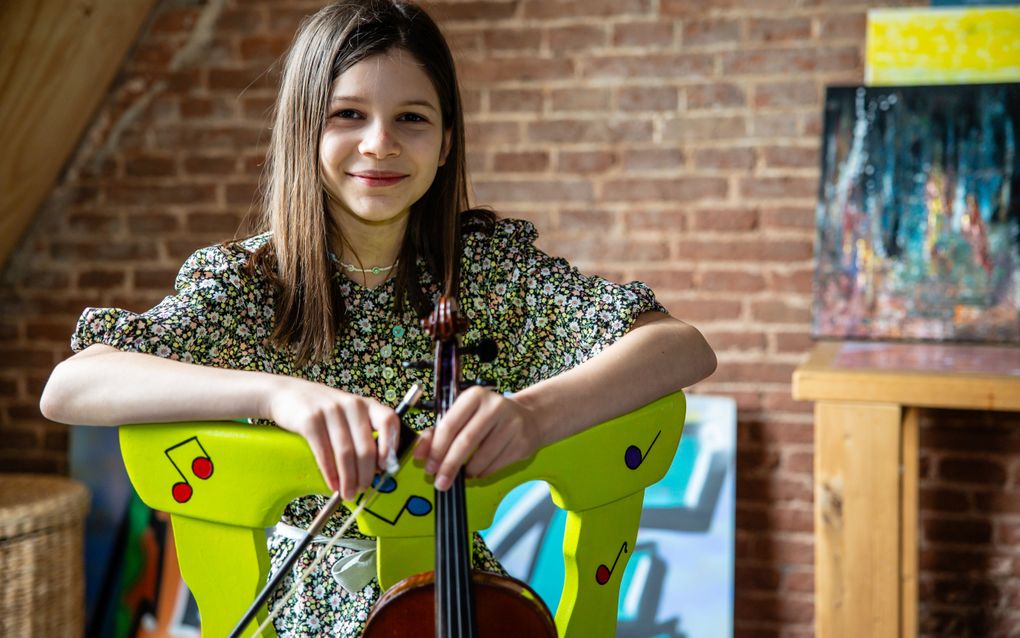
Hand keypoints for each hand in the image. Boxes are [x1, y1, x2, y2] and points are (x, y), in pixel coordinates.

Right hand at [265, 377, 399, 500]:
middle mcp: (352, 405)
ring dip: (348, 479)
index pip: (389, 421)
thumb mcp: (348, 413)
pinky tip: (333, 483)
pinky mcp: (310, 420)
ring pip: (346, 453)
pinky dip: (330, 473)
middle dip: (366, 475)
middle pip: (366, 447)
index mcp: (367, 404)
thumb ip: (364, 433)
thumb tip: (376, 468)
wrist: (287, 393)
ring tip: (347, 493)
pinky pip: (324, 453)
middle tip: (362, 489)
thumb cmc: (324, 409)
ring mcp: (331, 411)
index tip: (386, 467)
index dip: (390, 446)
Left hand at [414, 386, 542, 490]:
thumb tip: (420, 453)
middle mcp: (494, 407)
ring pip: (481, 457)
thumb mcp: (464, 415)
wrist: (529, 417)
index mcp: (475, 396)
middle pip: (465, 442)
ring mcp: (511, 425)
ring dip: (467, 472)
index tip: (428, 465)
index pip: (449, 424)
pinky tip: (477, 471)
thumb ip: (439, 431)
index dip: (436, 448)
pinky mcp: (521, 443)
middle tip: (440, 481)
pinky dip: (482, 473)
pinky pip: (495, 465)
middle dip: (449, 465)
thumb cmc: (489, 417)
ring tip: (461, 475)